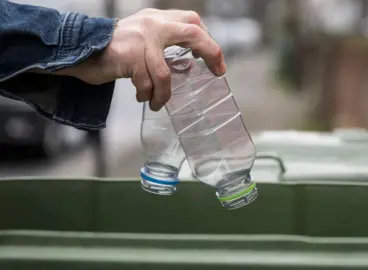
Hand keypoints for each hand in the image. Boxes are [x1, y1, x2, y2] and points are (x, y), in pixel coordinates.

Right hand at [58, 9, 225, 110]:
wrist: (79, 50)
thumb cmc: (113, 50)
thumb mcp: (142, 39)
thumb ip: (164, 45)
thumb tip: (189, 64)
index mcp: (157, 19)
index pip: (192, 21)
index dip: (207, 39)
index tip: (213, 59)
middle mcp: (152, 24)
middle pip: (192, 32)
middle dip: (211, 52)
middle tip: (217, 72)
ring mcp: (141, 39)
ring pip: (165, 73)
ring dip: (163, 94)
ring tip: (158, 102)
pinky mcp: (129, 56)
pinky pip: (147, 83)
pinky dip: (147, 95)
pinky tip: (143, 98)